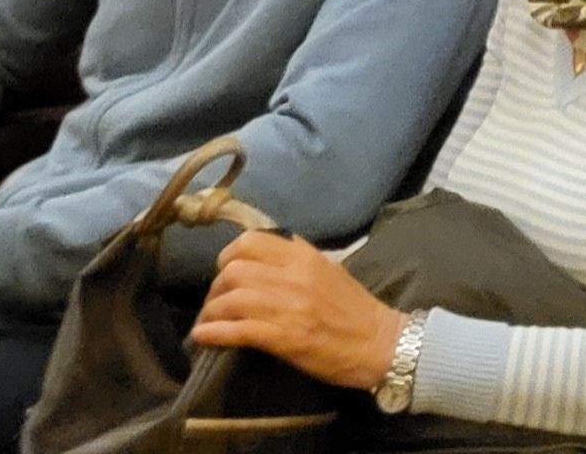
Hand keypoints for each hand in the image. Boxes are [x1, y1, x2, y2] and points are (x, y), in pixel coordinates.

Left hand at [190, 230, 403, 390]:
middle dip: (215, 288)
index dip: (228, 257)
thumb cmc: (355, 310)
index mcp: (304, 256)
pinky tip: (204, 337)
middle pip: (233, 270)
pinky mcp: (285, 337)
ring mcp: (288, 306)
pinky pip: (237, 330)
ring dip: (210, 313)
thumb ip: (297, 261)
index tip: (225, 273)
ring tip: (207, 324)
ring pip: (230, 299)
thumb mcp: (328, 271)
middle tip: (215, 304)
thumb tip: (263, 260)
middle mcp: (293, 276)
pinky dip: (214, 333)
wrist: (381, 343)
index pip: (250, 241)